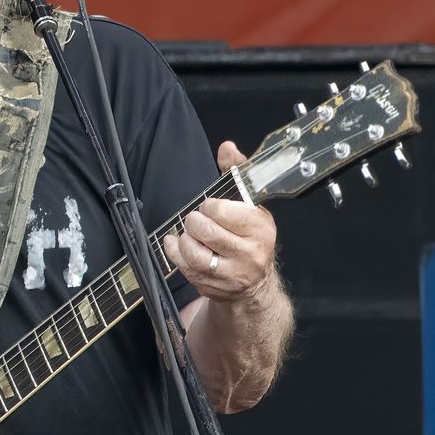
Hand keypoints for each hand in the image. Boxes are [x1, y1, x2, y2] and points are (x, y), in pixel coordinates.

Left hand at [163, 141, 278, 304]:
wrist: (255, 284)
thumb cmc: (249, 237)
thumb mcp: (250, 203)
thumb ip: (236, 173)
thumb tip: (227, 148)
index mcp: (260, 227)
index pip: (222, 210)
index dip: (210, 206)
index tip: (211, 208)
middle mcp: (249, 253)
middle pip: (206, 231)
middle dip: (195, 221)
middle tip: (198, 221)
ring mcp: (231, 274)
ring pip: (194, 253)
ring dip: (185, 239)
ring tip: (191, 234)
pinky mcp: (214, 287)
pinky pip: (185, 268)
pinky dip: (175, 253)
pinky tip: (177, 245)